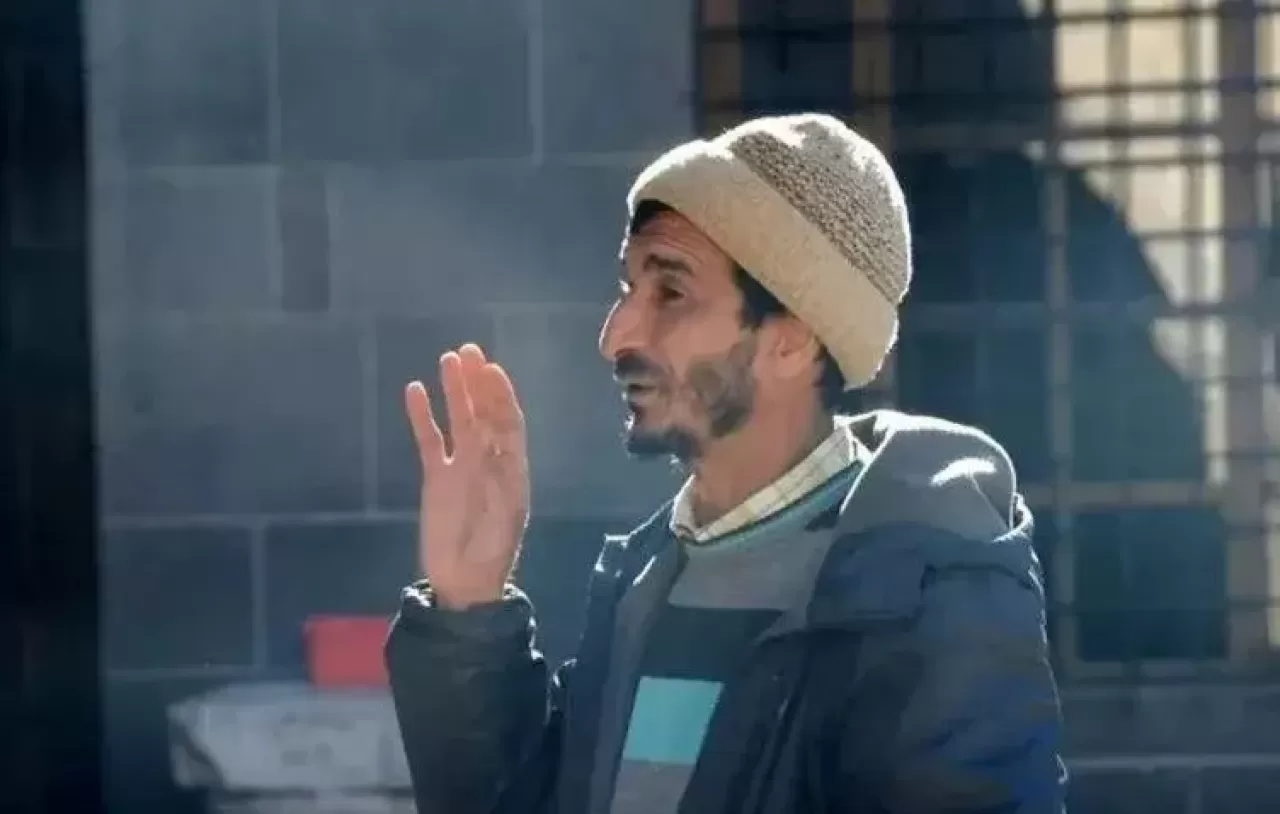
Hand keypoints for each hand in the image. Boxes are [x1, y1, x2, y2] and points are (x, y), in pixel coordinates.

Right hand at [405, 343, 529, 609]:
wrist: (466, 581)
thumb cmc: (492, 549)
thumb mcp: (502, 511)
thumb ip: (494, 472)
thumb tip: (486, 435)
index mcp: (512, 467)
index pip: (509, 421)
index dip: (501, 395)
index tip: (491, 369)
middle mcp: (489, 459)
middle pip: (484, 412)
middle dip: (479, 382)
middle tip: (469, 349)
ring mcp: (461, 466)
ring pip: (458, 420)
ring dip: (454, 390)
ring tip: (447, 359)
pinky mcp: (436, 478)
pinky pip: (429, 441)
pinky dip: (423, 416)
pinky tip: (414, 391)